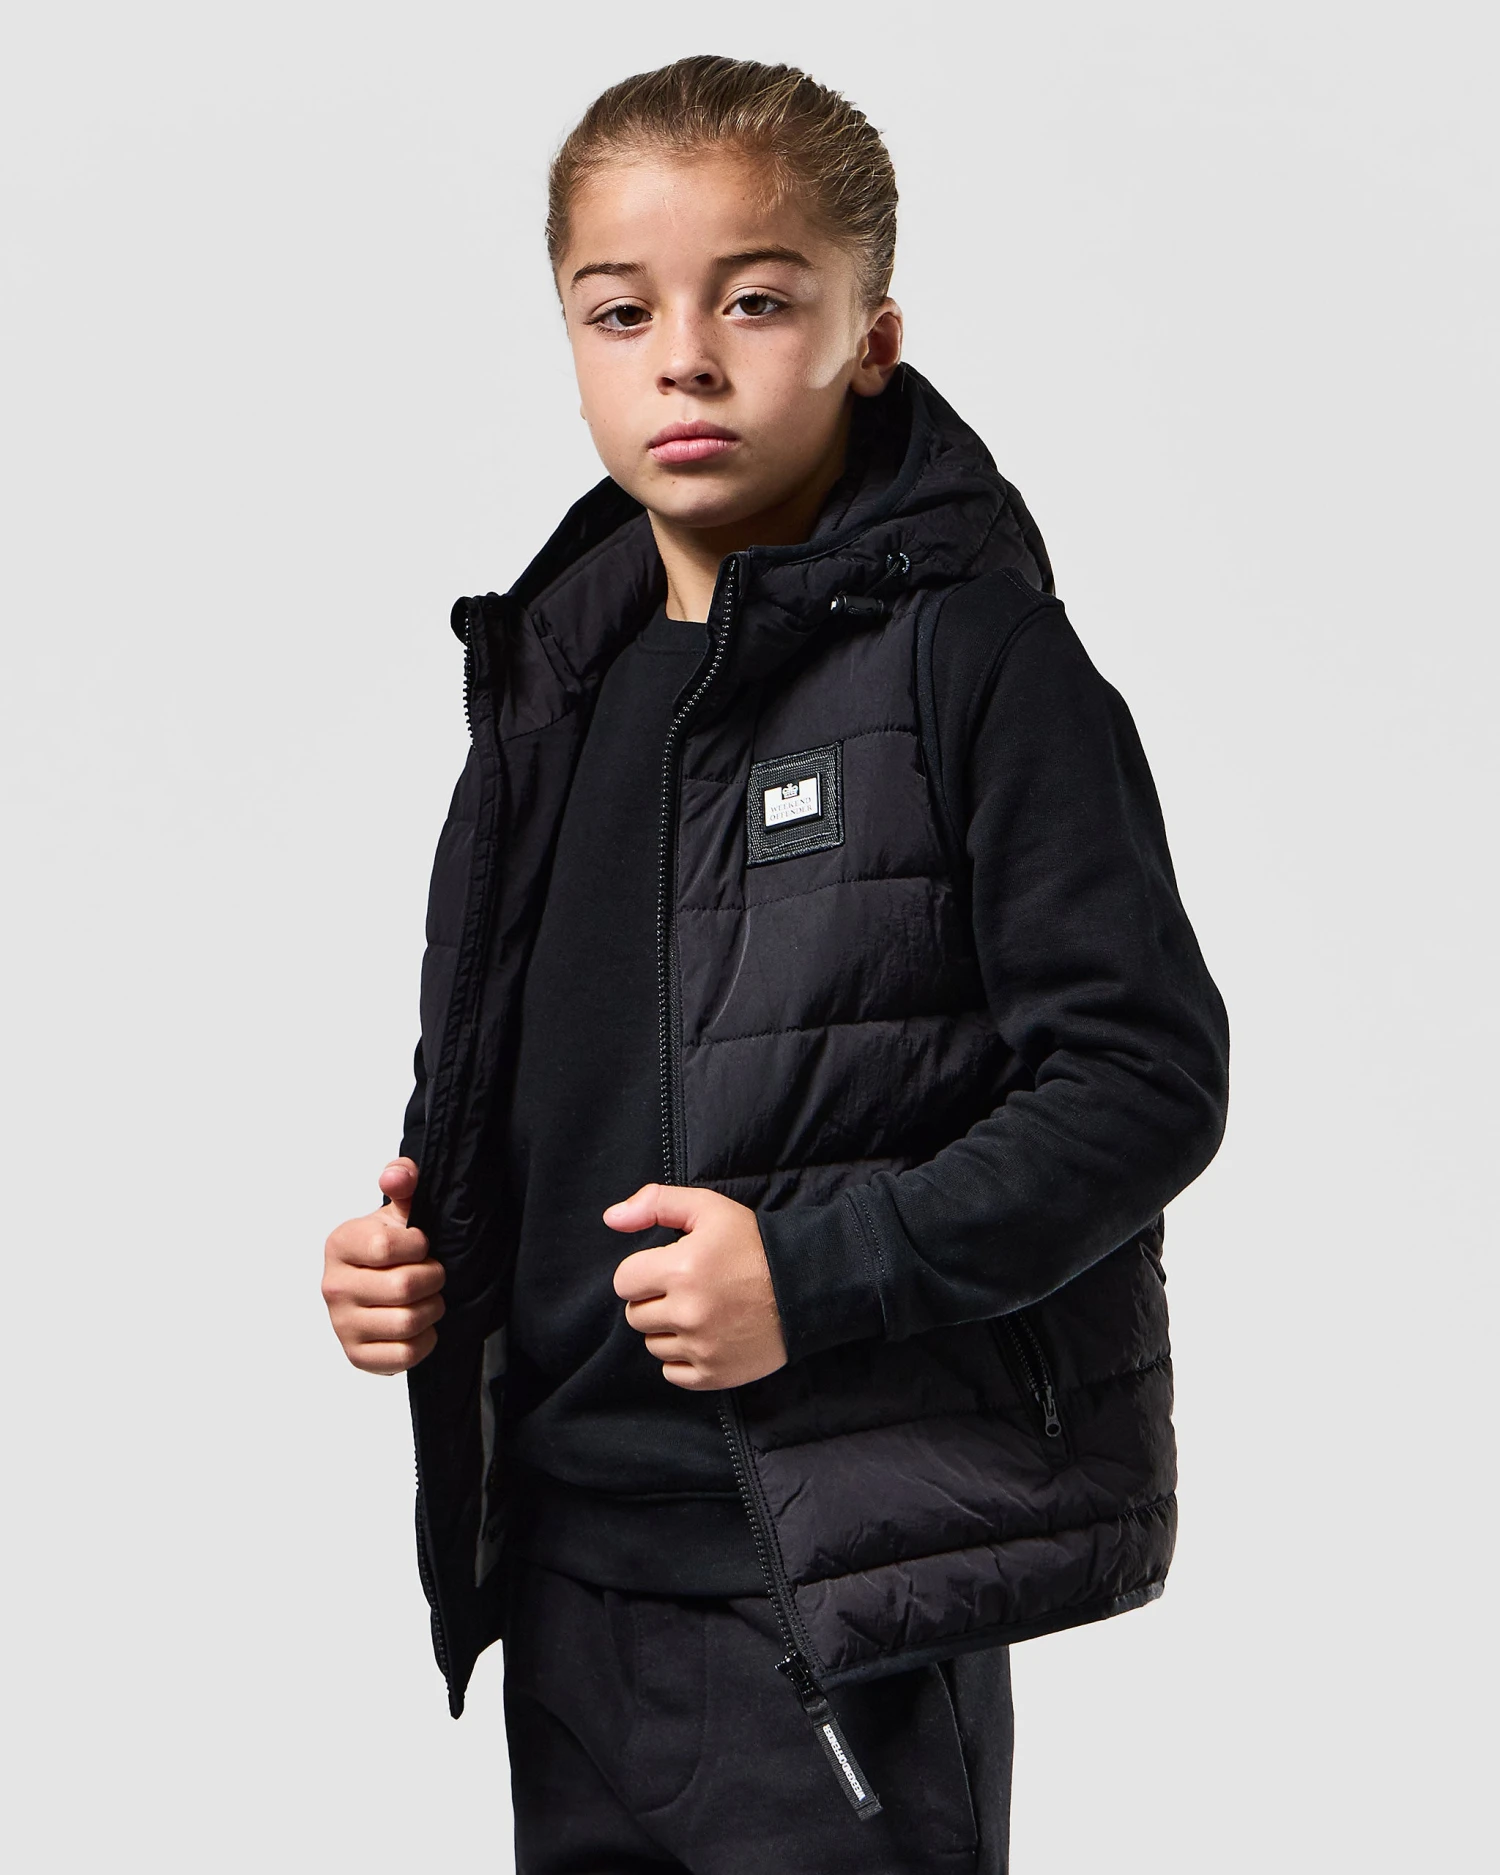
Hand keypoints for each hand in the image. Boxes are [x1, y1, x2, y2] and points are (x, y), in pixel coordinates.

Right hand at [321, 1158, 445, 1374]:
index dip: (418, 1246)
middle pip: (403, 1287)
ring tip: (427, 1298)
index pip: (387, 1246)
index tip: (419, 1245)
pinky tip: (419, 1325)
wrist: (378, 1286)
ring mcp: (342, 1325)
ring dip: (432, 1309)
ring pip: (408, 1322)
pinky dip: (425, 1340)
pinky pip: (406, 1355)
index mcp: (340, 1244)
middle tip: (432, 1274)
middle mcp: (334, 1286)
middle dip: (432, 1278)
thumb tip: (398, 1175)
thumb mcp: (398, 1211)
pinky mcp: (357, 1356)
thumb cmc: (389, 1248)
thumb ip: (402, 1181)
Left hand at [606, 1183, 787, 1390]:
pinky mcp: (716, 1374)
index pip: (623, 1282)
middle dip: (654, 1300)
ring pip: (653, 1345)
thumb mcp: (707, 1208)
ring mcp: (702, 1348)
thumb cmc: (752, 1243)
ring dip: (668, 1330)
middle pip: (636, 1316)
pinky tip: (706, 1336)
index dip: (642, 1272)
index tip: (667, 1268)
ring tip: (701, 1311)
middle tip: (688, 1289)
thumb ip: (655, 1204)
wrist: (806, 1285)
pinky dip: (683, 1358)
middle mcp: (688, 1312)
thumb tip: (610, 1219)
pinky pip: (672, 1373)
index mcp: (681, 1269)